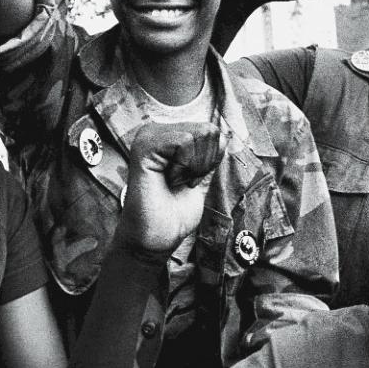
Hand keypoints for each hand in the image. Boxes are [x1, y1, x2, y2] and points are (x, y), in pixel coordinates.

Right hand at [115, 122, 222, 255]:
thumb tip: (224, 136)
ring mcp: (147, 136)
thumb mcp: (199, 176)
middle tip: (180, 183)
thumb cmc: (174, 213)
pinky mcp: (144, 147)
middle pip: (208, 129)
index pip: (211, 130)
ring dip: (193, 167)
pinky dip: (184, 167)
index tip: (188, 181)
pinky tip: (167, 180)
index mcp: (166, 134)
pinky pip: (184, 142)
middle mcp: (154, 130)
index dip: (209, 160)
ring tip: (172, 182)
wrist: (157, 238)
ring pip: (199, 133)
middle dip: (203, 163)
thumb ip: (209, 154)